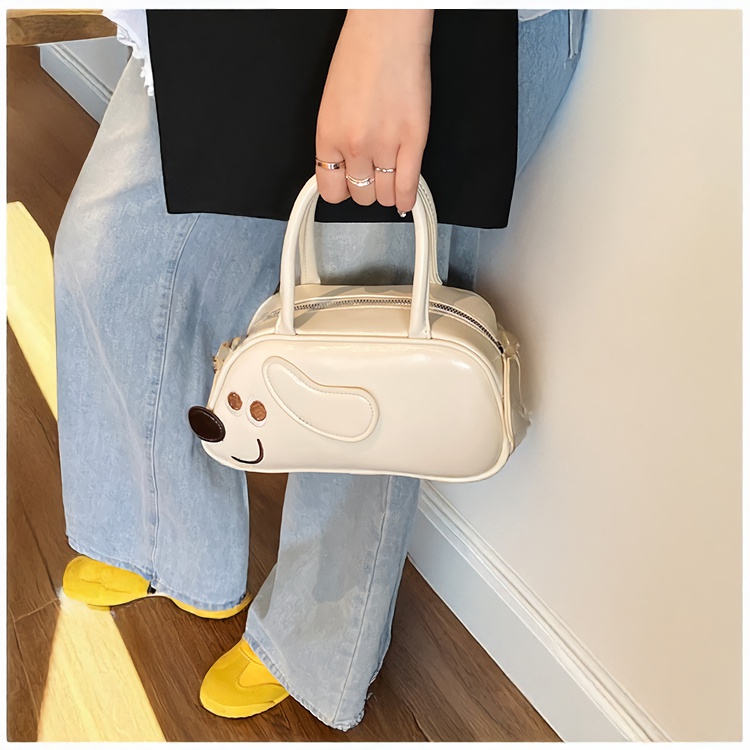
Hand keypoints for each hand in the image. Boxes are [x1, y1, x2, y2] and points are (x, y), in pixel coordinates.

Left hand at [315, 10, 432, 214]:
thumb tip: (344, 168)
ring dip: (387, 192)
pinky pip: (409, 187)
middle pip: (360, 196)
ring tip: (390, 179)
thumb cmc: (359, 56)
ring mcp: (385, 145)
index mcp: (328, 136)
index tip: (349, 185)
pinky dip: (408, 199)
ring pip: (385, 196)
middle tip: (373, 176)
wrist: (386, 31)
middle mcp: (354, 145)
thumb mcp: (331, 105)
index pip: (331, 190)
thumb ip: (336, 140)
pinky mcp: (414, 141)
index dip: (342, 190)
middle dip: (367, 189)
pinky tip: (407, 200)